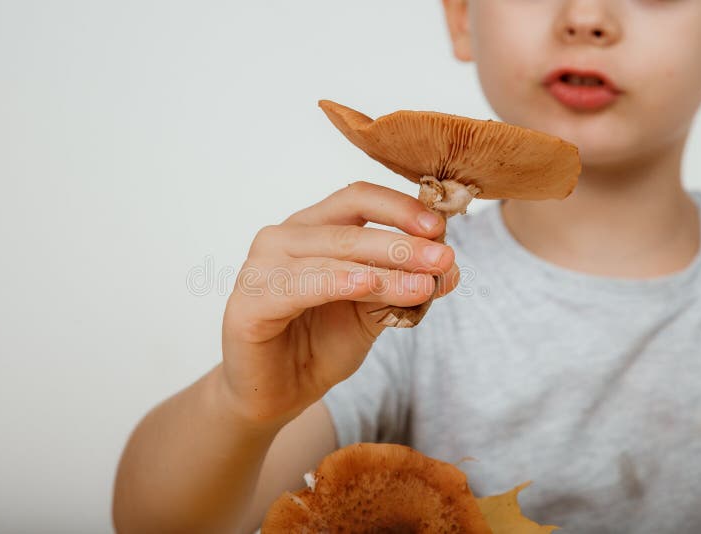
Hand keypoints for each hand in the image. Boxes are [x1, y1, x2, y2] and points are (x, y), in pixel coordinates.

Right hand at [219, 181, 458, 427]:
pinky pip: (301, 285)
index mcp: (311, 230)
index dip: (400, 208)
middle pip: (350, 228)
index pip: (357, 200)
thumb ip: (400, 287)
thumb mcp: (370, 313)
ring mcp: (261, 266)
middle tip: (445, 259)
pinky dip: (338, 281)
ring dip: (385, 268)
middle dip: (403, 243)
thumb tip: (451, 269)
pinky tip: (369, 284)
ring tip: (425, 283)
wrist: (276, 395)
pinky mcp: (249, 301)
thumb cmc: (318, 346)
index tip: (440, 228)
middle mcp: (283, 238)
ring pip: (333, 254)